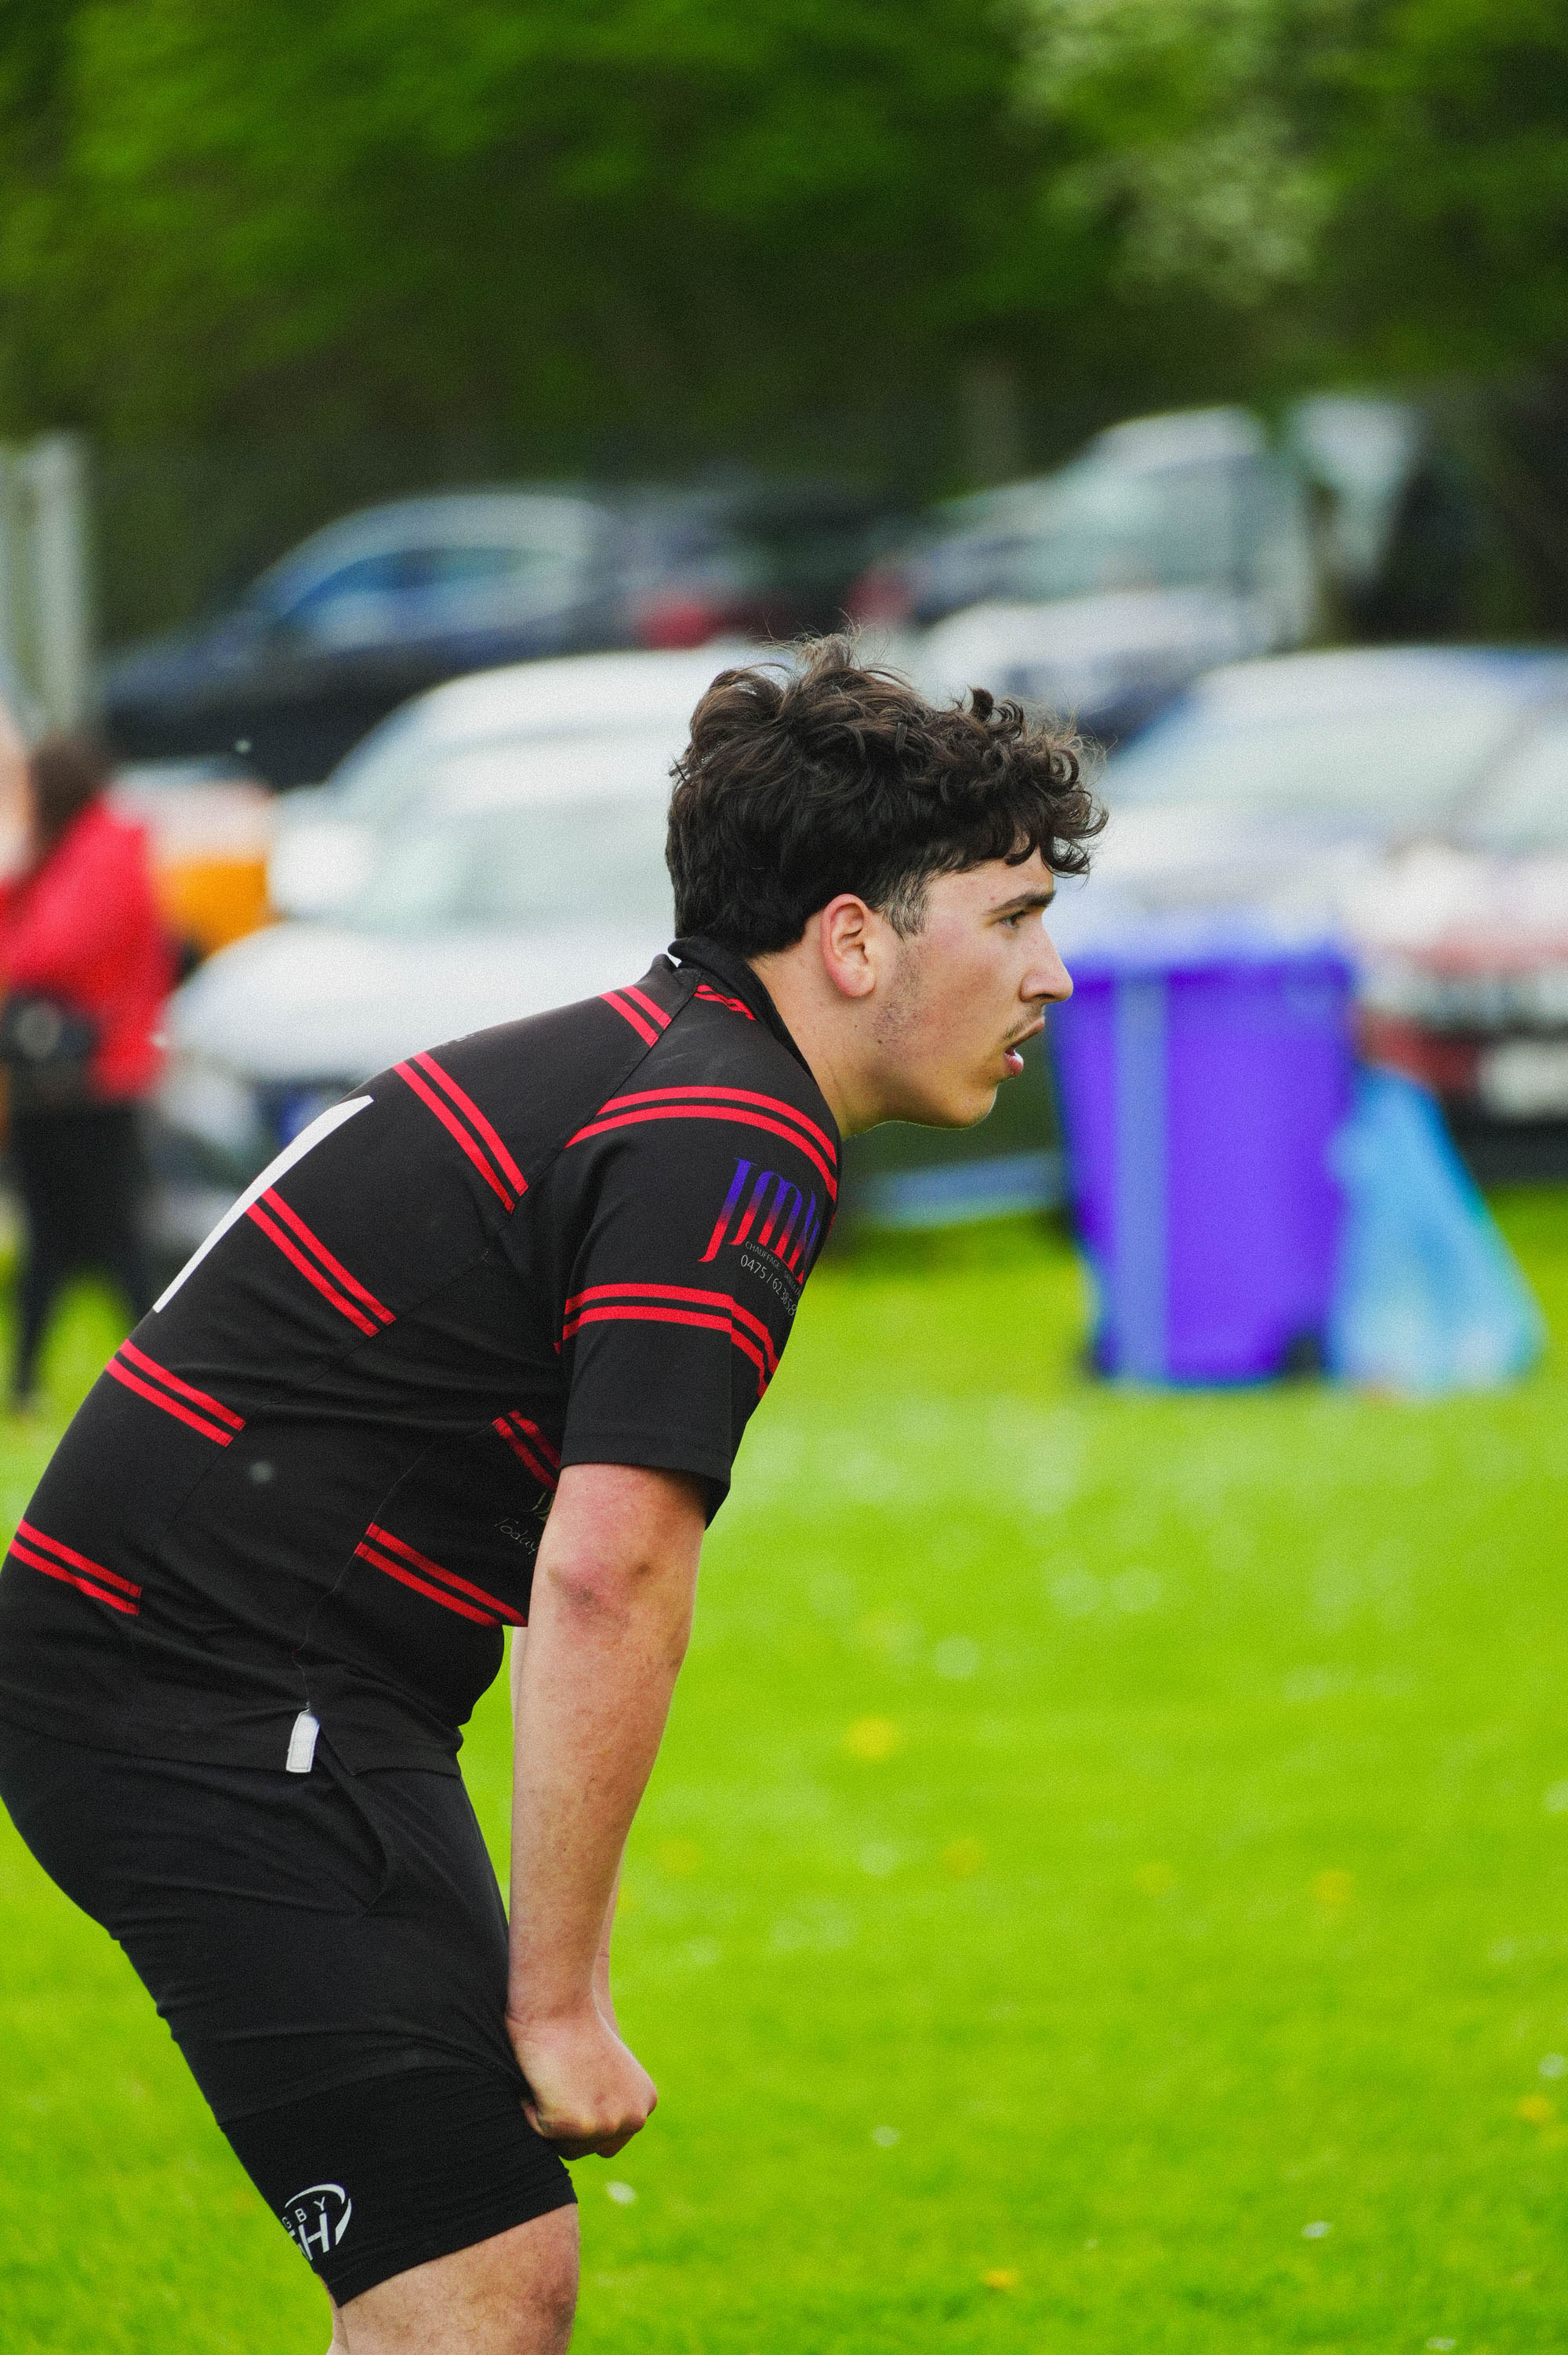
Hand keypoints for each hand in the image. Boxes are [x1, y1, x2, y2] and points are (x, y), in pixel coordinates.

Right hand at [508, 2001, 657, 2159]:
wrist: (560, 2001)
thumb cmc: (575, 2024)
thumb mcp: (609, 2066)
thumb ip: (608, 2099)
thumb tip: (597, 2133)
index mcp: (644, 2103)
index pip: (606, 2136)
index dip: (580, 2111)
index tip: (574, 2081)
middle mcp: (633, 2119)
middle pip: (586, 2147)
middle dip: (565, 2122)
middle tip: (560, 2081)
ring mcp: (605, 2125)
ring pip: (563, 2146)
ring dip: (548, 2115)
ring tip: (553, 2076)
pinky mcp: (573, 2126)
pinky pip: (538, 2131)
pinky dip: (529, 2108)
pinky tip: (540, 2077)